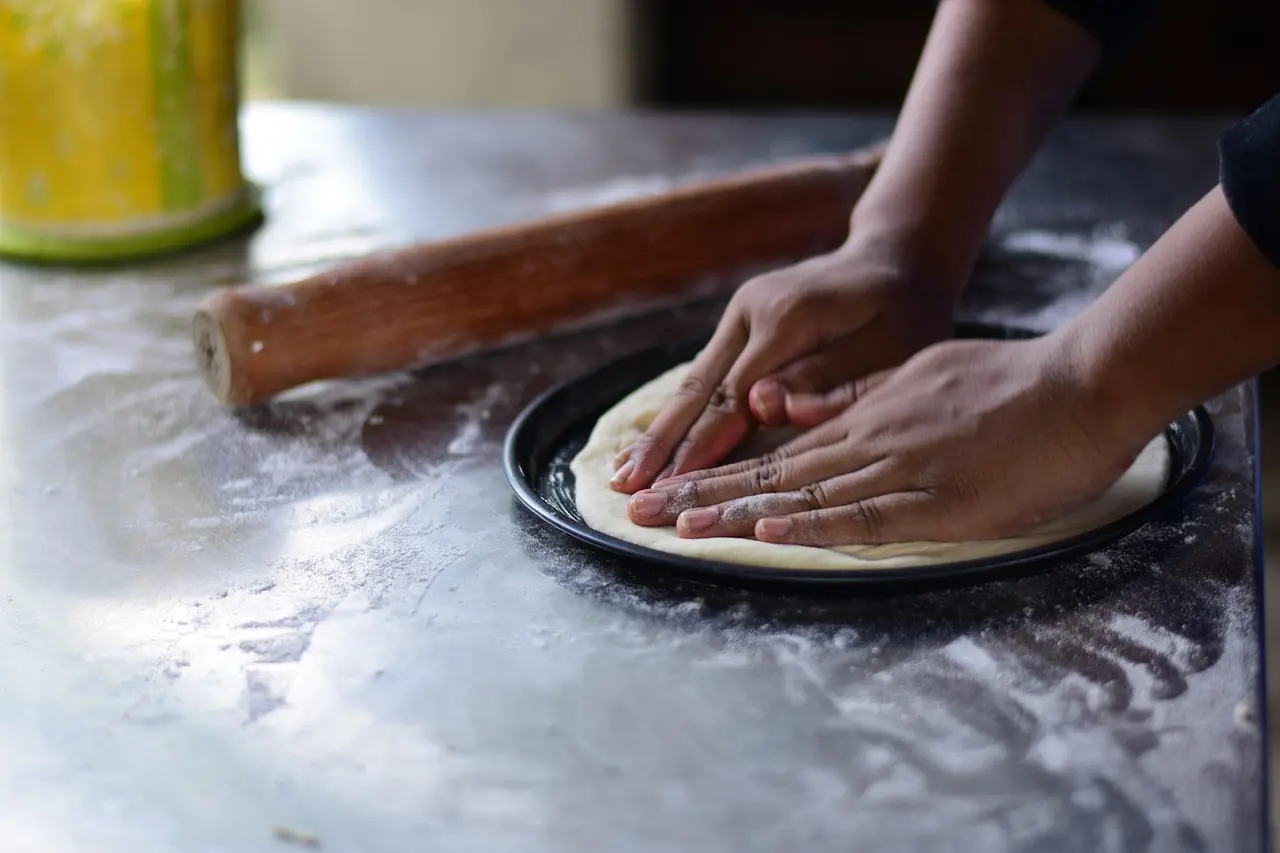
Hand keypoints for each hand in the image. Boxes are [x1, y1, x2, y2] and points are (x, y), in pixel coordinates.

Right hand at [609, 236, 957, 493]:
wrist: (896, 262)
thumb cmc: (903, 314)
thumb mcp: (887, 346)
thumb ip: (828, 378)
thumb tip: (763, 406)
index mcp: (786, 317)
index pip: (735, 394)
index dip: (704, 443)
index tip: (677, 485)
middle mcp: (750, 312)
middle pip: (699, 389)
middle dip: (662, 443)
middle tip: (627, 488)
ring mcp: (739, 318)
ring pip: (692, 383)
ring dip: (658, 432)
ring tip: (623, 475)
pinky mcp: (738, 328)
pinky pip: (704, 378)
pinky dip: (677, 415)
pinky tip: (653, 446)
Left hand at [624, 334, 1154, 545]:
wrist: (1079, 383)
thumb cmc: (1008, 383)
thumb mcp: (918, 373)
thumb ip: (857, 393)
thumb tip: (794, 404)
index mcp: (864, 414)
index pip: (775, 450)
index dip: (718, 471)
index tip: (670, 488)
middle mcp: (867, 439)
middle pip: (770, 471)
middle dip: (701, 492)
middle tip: (639, 512)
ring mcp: (898, 467)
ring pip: (802, 493)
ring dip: (735, 511)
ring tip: (676, 527)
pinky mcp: (937, 499)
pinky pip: (864, 515)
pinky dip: (814, 524)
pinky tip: (768, 531)